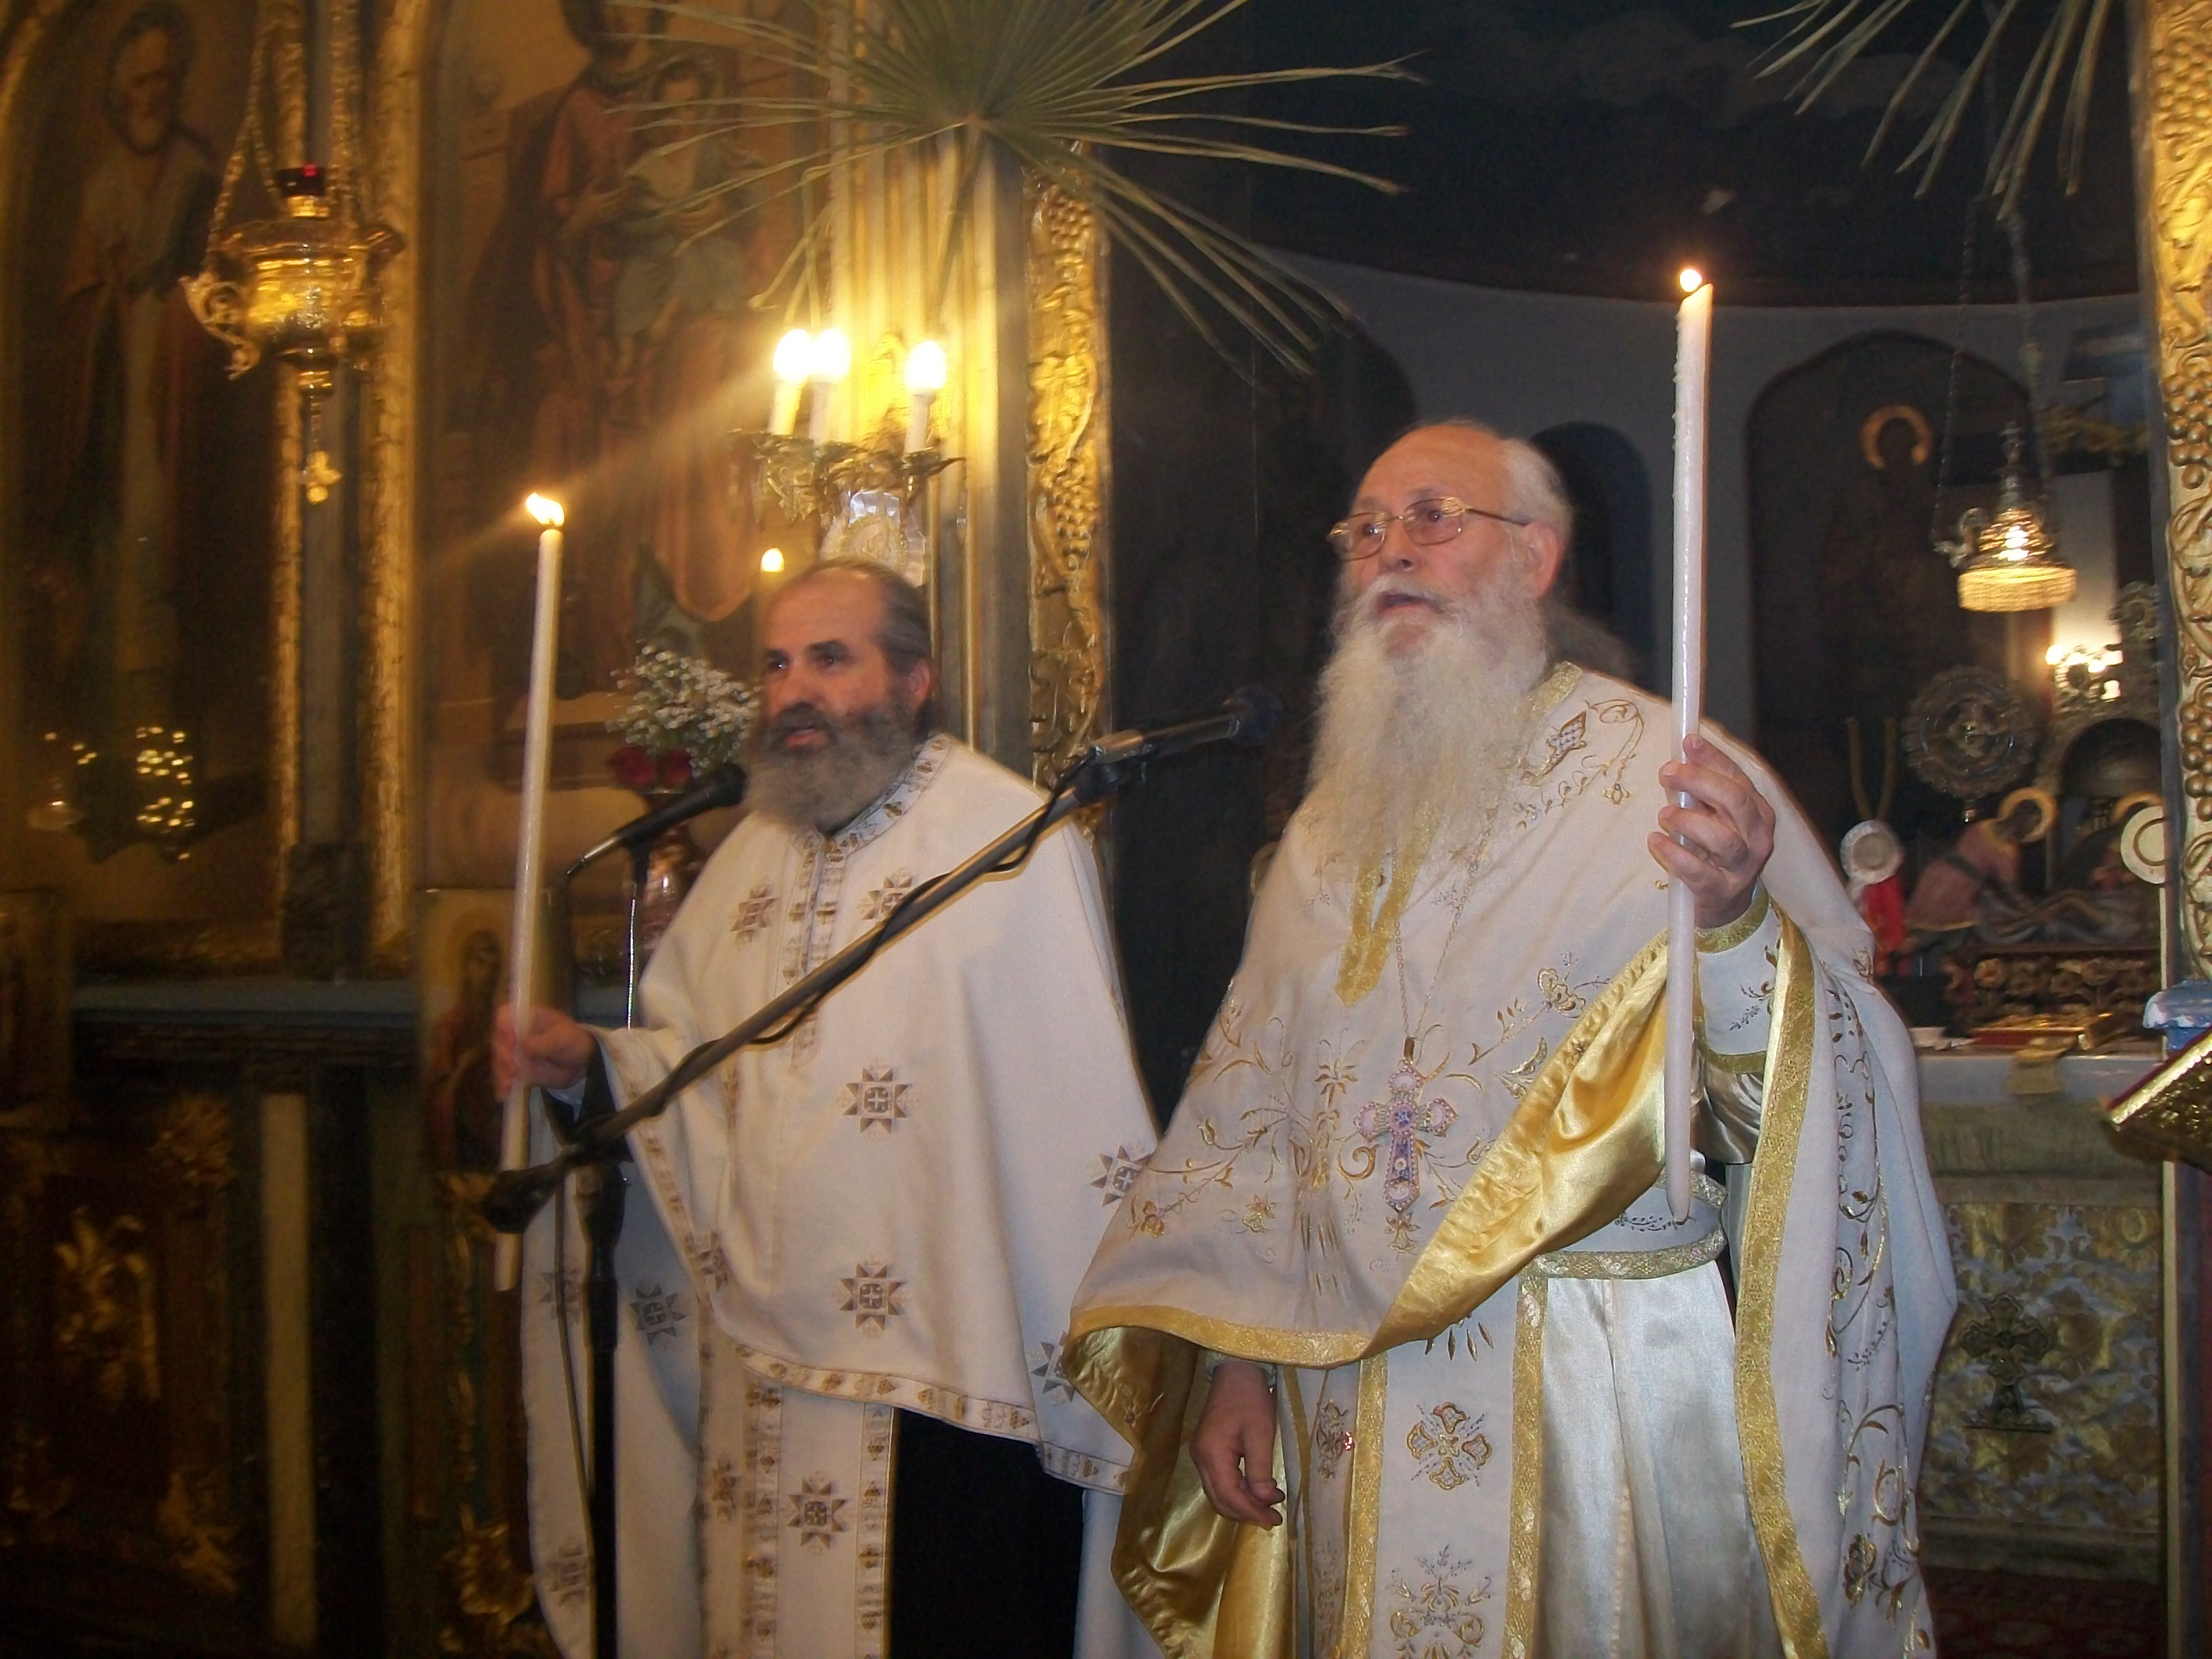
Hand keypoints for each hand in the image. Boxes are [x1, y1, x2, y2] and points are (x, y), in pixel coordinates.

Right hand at [492, 1005, 596, 1097]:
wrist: (581, 1063)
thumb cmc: (573, 1041)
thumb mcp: (563, 1037)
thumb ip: (544, 1042)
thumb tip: (523, 1046)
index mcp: (526, 1018)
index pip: (504, 1015)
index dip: (503, 1026)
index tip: (510, 1040)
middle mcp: (515, 1034)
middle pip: (498, 1041)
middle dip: (503, 1055)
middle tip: (513, 1068)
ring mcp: (514, 1053)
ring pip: (499, 1061)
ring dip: (501, 1072)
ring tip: (508, 1083)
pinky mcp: (517, 1071)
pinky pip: (505, 1077)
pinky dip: (503, 1085)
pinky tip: (505, 1093)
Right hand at [1189, 1361, 1283, 1527]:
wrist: (1236, 1371)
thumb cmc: (1250, 1398)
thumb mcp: (1260, 1433)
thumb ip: (1260, 1470)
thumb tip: (1263, 1501)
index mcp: (1211, 1453)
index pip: (1229, 1495)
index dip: (1251, 1512)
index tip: (1274, 1521)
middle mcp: (1200, 1458)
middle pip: (1219, 1499)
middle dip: (1246, 1513)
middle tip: (1274, 1518)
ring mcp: (1201, 1455)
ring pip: (1218, 1493)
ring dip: (1242, 1504)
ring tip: (1269, 1507)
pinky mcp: (1207, 1451)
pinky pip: (1220, 1481)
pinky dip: (1238, 1491)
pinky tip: (1257, 1490)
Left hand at [1651, 734, 1775, 930]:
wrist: (1725, 904)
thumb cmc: (1715, 851)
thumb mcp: (1715, 817)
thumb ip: (1703, 790)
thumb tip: (1681, 753)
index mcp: (1758, 813)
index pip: (1738, 779)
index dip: (1713, 759)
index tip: (1687, 742)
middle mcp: (1757, 838)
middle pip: (1735, 801)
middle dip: (1699, 781)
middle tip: (1667, 773)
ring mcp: (1742, 867)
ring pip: (1721, 838)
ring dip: (1688, 820)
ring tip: (1664, 814)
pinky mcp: (1721, 891)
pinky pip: (1698, 871)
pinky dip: (1674, 853)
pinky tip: (1655, 841)